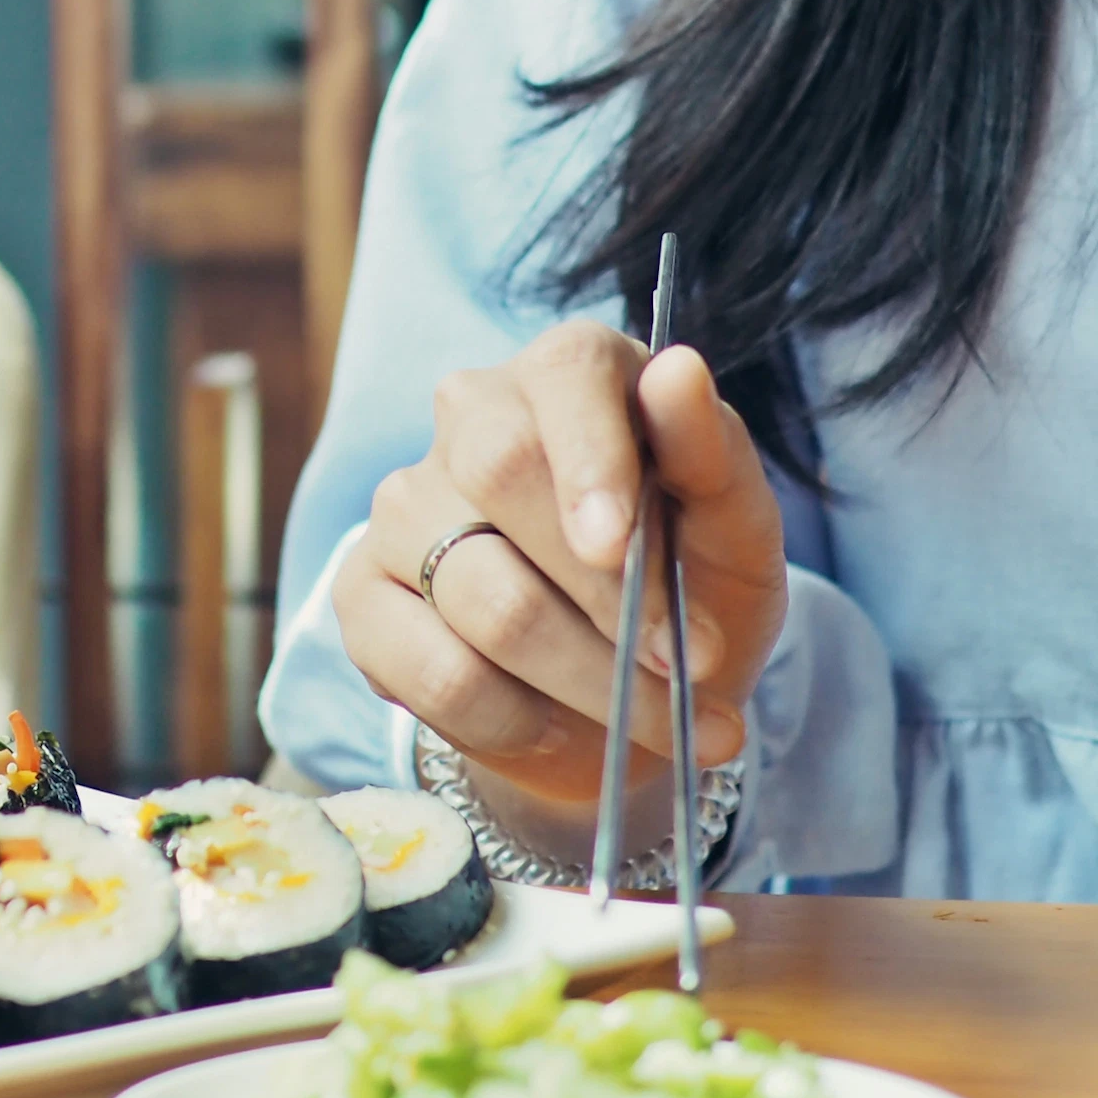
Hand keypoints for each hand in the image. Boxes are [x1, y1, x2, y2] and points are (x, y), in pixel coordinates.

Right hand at [331, 321, 785, 849]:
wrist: (632, 690)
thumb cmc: (694, 585)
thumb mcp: (735, 531)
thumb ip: (713, 456)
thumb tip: (679, 372)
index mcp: (568, 373)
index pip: (563, 376)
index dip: (589, 458)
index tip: (617, 547)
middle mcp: (471, 417)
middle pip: (500, 472)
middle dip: (603, 594)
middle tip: (683, 666)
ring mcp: (403, 505)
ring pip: (478, 594)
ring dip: (587, 680)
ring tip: (658, 721)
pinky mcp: (362, 594)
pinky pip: (432, 670)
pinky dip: (514, 721)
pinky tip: (560, 725)